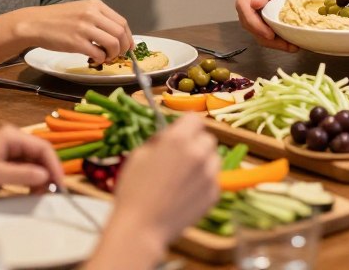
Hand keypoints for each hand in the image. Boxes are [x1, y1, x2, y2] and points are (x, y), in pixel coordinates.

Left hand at [0, 124, 62, 194]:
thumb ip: (21, 174)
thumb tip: (46, 176)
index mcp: (11, 136)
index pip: (42, 147)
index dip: (54, 164)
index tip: (60, 184)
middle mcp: (13, 140)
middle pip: (39, 154)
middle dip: (47, 172)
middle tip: (51, 192)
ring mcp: (8, 151)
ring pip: (34, 162)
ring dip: (40, 177)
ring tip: (40, 194)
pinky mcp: (4, 163)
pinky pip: (25, 169)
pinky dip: (30, 180)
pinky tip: (31, 191)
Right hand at [12, 0, 133, 64]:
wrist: (35, 23)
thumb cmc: (58, 19)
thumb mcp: (81, 10)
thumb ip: (99, 18)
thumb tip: (117, 35)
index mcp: (95, 5)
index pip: (122, 22)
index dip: (128, 37)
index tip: (128, 46)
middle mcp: (92, 14)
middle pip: (120, 33)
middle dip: (123, 47)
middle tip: (118, 54)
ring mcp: (84, 28)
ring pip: (113, 44)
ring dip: (113, 54)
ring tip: (107, 57)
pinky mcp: (75, 42)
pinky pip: (98, 53)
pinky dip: (101, 59)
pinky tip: (95, 59)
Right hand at [108, 114, 220, 246]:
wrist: (141, 229)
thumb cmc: (133, 191)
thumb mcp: (139, 155)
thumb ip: (160, 140)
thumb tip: (170, 136)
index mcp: (178, 139)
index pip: (194, 119)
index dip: (186, 126)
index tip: (179, 135)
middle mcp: (199, 153)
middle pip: (207, 138)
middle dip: (196, 144)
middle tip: (180, 158)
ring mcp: (210, 174)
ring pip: (214, 158)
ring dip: (203, 162)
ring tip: (183, 178)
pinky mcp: (214, 193)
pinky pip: (214, 179)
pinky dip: (204, 182)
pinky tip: (186, 193)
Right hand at [235, 0, 295, 51]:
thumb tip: (256, 3)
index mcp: (244, 4)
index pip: (248, 19)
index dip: (259, 29)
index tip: (270, 35)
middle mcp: (248, 16)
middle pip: (257, 34)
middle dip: (272, 42)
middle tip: (288, 46)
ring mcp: (258, 22)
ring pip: (265, 39)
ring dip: (279, 45)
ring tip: (294, 47)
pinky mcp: (267, 25)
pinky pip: (273, 36)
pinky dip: (283, 41)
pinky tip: (294, 43)